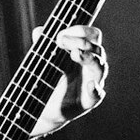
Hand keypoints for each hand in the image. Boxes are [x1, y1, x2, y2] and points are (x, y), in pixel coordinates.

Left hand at [31, 24, 106, 138]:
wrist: (43, 109)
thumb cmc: (48, 81)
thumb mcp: (45, 63)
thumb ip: (43, 46)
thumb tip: (39, 30)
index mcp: (83, 53)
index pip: (92, 36)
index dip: (80, 30)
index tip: (59, 34)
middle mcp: (91, 66)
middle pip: (97, 49)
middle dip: (81, 42)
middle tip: (61, 41)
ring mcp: (92, 82)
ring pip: (100, 67)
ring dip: (89, 58)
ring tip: (75, 53)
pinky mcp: (88, 100)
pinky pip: (97, 94)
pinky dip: (95, 89)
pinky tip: (90, 84)